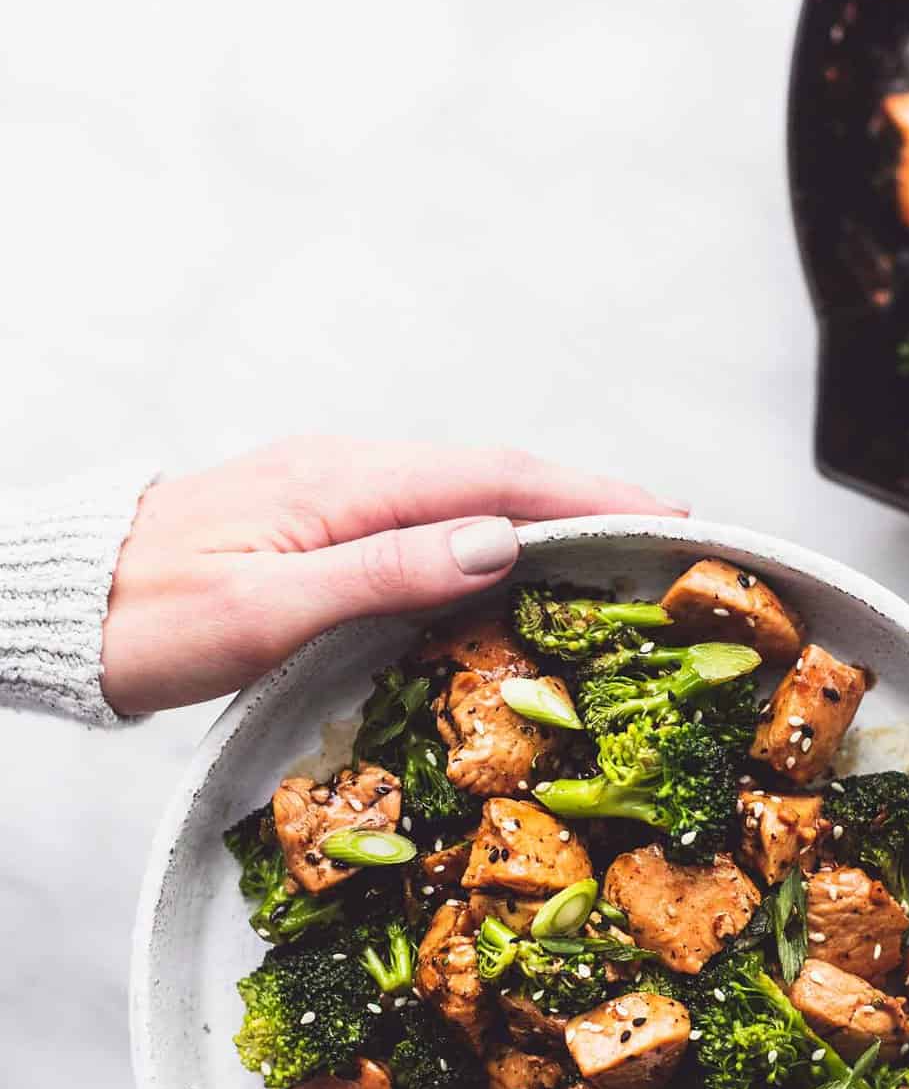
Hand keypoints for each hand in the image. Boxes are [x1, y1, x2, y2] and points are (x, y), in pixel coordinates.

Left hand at [101, 437, 684, 713]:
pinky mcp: (320, 521)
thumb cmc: (146, 616)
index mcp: (345, 483)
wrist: (61, 603)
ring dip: (544, 516)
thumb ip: (384, 573)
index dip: (590, 494)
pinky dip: (489, 534)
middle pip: (494, 476)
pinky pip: (428, 517)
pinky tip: (512, 565)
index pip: (497, 478)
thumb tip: (499, 544)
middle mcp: (348, 472)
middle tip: (666, 538)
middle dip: (587, 499)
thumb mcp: (265, 609)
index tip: (666, 516)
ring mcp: (333, 492)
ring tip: (614, 551)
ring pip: (465, 496)